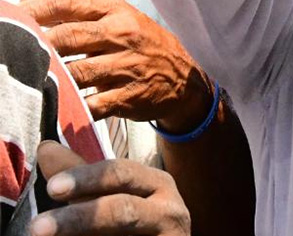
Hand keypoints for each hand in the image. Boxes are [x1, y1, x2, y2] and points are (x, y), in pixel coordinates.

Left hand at [21, 0, 212, 132]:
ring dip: (49, 80)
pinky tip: (53, 109)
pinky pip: (91, 105)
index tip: (8, 19)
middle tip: (12, 53)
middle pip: (68, 36)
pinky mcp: (129, 96)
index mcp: (115, 10)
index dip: (33, 10)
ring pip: (77, 73)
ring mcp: (127, 66)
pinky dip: (69, 109)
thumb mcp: (115, 17)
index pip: (66, 2)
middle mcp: (122, 33)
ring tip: (25, 83)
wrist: (184, 78)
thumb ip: (71, 10)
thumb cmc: (141, 44)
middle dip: (36, 46)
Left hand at [32, 141, 189, 235]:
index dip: (86, 178)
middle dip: (80, 217)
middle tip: (39, 226)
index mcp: (156, 184)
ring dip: (82, 232)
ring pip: (124, 229)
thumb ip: (83, 178)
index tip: (52, 187)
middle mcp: (169, 209)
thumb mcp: (112, 196)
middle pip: (122, 209)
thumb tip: (46, 148)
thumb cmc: (136, 224)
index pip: (121, 174)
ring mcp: (171, 235)